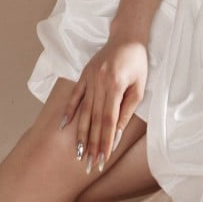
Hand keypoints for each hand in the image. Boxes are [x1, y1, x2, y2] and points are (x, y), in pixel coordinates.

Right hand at [61, 37, 147, 172]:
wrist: (127, 36)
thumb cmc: (137, 62)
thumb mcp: (140, 86)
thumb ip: (128, 109)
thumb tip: (116, 132)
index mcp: (116, 85)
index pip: (109, 120)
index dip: (105, 141)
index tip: (103, 158)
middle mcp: (100, 83)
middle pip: (94, 120)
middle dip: (92, 144)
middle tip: (89, 164)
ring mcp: (89, 79)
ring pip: (83, 111)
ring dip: (80, 134)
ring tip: (78, 153)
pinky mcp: (84, 75)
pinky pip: (74, 96)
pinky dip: (68, 111)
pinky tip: (63, 127)